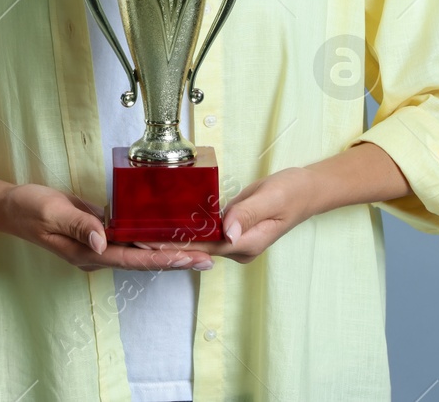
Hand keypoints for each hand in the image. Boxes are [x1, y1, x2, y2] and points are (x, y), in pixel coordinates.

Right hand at [0, 183, 214, 271]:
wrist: (10, 207)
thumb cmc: (29, 209)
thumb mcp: (51, 212)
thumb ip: (78, 225)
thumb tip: (103, 240)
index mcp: (87, 252)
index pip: (132, 260)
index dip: (162, 260)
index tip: (189, 259)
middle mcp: (96, 253)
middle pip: (143, 260)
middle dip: (175, 259)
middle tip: (208, 258)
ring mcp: (97, 244)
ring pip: (138, 251)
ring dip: (167, 251)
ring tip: (197, 249)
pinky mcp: (98, 232)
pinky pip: (129, 238)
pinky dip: (150, 237)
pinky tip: (167, 233)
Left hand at [134, 167, 320, 263]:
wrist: (307, 190)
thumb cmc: (292, 192)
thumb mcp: (272, 199)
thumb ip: (248, 214)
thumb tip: (227, 232)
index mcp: (246, 244)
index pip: (203, 247)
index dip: (174, 245)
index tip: (147, 242)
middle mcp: (238, 247)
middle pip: (196, 248)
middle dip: (165, 244)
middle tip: (131, 237)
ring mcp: (235, 239)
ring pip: (198, 240)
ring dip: (172, 237)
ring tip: (140, 231)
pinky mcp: (232, 228)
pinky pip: (205, 230)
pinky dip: (186, 227)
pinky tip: (165, 222)